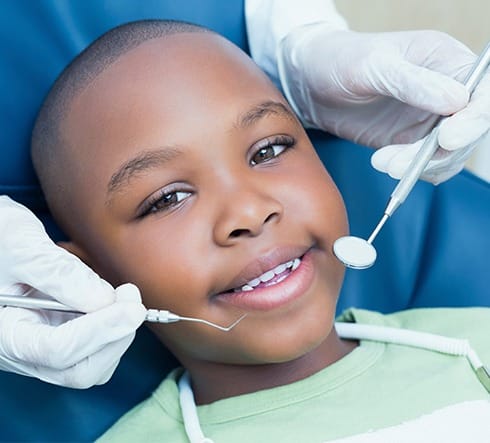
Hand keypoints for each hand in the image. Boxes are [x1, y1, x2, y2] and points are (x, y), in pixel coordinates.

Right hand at [0, 196, 146, 387]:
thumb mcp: (23, 246)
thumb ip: (60, 274)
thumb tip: (105, 300)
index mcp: (5, 333)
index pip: (57, 349)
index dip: (101, 330)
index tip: (132, 306)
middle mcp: (23, 351)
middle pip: (79, 370)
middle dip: (115, 337)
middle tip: (132, 300)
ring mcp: (44, 348)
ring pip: (93, 365)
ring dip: (118, 334)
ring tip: (120, 296)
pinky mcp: (62, 338)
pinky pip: (97, 350)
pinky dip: (114, 329)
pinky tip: (112, 302)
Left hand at [278, 26, 489, 182]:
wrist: (312, 84)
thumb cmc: (341, 60)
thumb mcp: (373, 65)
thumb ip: (413, 82)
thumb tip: (457, 100)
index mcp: (445, 60)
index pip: (483, 93)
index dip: (475, 119)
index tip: (447, 138)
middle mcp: (444, 90)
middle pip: (470, 130)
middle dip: (439, 152)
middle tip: (399, 162)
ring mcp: (428, 118)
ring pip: (449, 153)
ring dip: (420, 166)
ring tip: (382, 161)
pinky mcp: (410, 140)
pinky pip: (426, 164)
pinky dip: (411, 172)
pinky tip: (384, 163)